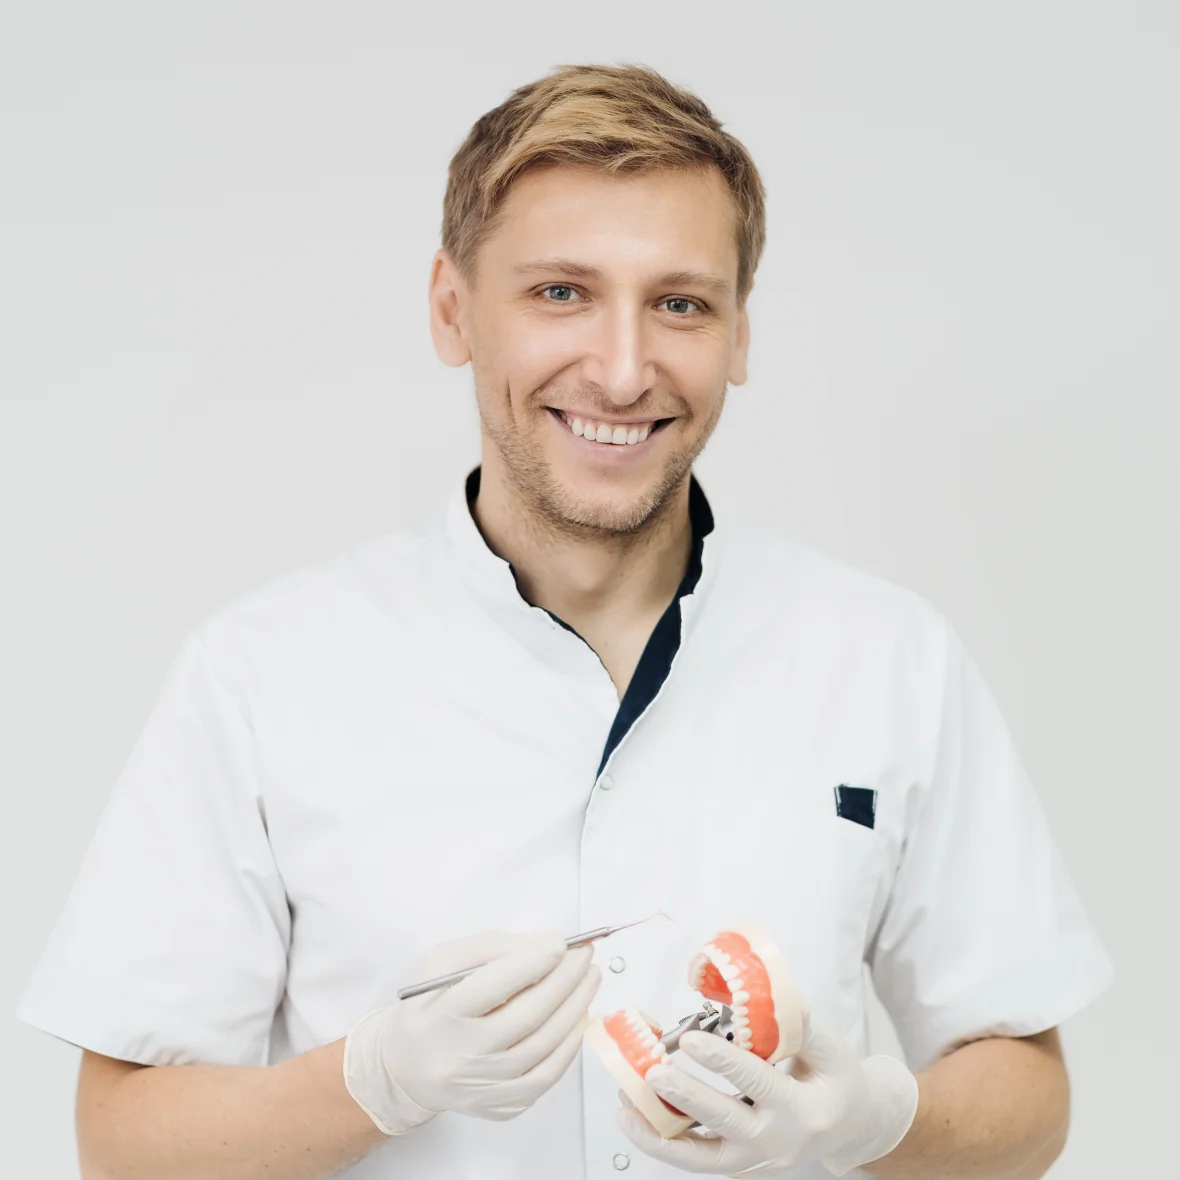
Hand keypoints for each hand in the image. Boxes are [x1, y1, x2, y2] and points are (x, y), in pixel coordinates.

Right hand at [343, 931, 600, 1133]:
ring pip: (543, 1046)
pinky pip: (547, 1075)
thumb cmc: (430, 1008)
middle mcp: (460, 1056)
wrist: (408, 1069)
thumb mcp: (442, 964)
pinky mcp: (502, 1106)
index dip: (530, 964)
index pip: (489, 989)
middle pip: (525, 1017)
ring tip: (589, 979)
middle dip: (563, 981)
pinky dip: (570, 1043)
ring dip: (575, 1007)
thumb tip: (541, 946)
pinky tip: (578, 1015)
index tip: (560, 943)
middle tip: (584, 956)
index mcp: (440, 1016)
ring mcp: (483, 1086)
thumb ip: (490, 949)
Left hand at [617, 1010, 917, 1175]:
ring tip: (626, 1106)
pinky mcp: (737, 1165)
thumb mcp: (832, 1051)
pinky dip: (662, 1142)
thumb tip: (772, 991)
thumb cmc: (838, 1083)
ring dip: (659, 1133)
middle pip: (724, 1122)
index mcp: (803, 1111)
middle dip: (685, 1097)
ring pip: (700, 1157)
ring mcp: (755, 1161)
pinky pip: (695, 1159)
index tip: (692, 1038)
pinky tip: (635, 1118)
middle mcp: (776, 1143)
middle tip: (654, 1071)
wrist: (849, 1126)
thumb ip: (802, 1025)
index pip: (757, 1083)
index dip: (723, 1060)